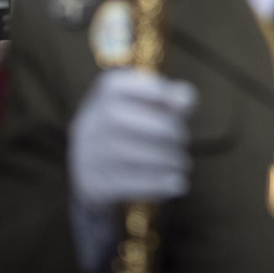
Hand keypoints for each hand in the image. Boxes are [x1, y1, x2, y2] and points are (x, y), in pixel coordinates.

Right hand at [69, 69, 196, 209]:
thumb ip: (171, 97)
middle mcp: (94, 118)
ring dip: (171, 161)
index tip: (181, 110)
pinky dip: (161, 183)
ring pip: (145, 157)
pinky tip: (177, 183)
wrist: (88, 165)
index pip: (153, 89)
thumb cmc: (129, 124)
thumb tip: (185, 101)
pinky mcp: (93, 182)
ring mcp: (90, 152)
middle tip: (183, 142)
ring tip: (181, 163)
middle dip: (176, 136)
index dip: (172, 101)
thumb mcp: (146, 103)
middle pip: (154, 127)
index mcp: (109, 89)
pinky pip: (134, 183)